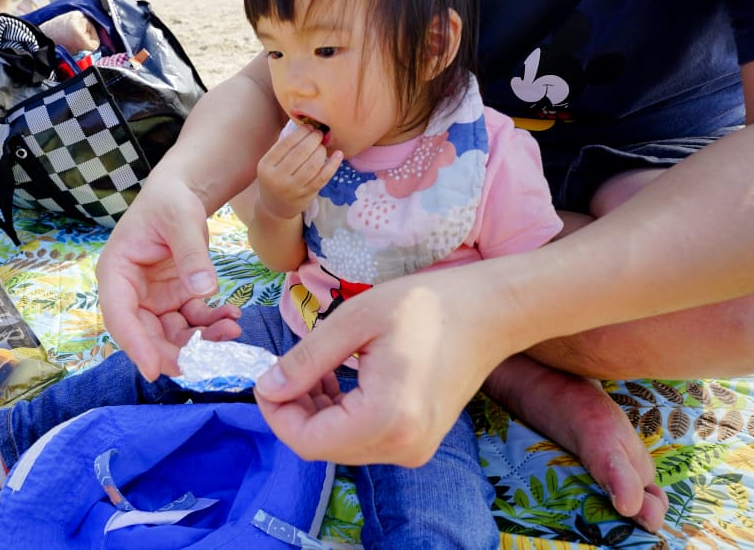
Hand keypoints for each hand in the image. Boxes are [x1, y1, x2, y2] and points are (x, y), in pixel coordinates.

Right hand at [96, 178, 241, 380]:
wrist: (181, 194)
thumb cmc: (170, 200)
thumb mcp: (181, 219)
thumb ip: (191, 253)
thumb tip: (204, 290)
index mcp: (116, 272)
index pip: (120, 316)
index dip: (136, 346)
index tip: (155, 371)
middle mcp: (131, 293)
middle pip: (147, 334)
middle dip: (176, 352)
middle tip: (208, 361)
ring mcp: (155, 299)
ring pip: (172, 334)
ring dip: (201, 340)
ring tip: (232, 330)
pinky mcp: (176, 299)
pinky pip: (192, 322)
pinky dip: (212, 325)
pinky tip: (233, 316)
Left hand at [254, 269, 509, 465]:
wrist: (490, 311)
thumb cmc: (427, 305)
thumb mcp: (355, 321)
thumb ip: (307, 360)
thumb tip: (268, 388)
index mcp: (387, 419)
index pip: (308, 441)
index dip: (276, 414)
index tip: (263, 379)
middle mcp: (403, 447)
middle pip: (323, 447)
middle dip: (295, 412)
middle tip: (285, 370)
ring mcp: (415, 448)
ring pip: (341, 446)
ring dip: (316, 414)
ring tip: (313, 370)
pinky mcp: (419, 441)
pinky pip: (364, 439)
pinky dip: (340, 416)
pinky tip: (337, 380)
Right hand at [256, 123, 341, 219]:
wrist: (275, 207)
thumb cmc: (275, 178)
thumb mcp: (271, 164)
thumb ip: (284, 147)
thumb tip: (306, 126)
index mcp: (266, 165)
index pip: (286, 143)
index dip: (301, 132)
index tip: (310, 127)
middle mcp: (277, 178)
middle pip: (300, 153)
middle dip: (314, 140)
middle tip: (320, 134)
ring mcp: (292, 188)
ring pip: (312, 165)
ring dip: (321, 151)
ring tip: (323, 146)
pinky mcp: (306, 195)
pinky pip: (322, 177)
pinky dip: (333, 165)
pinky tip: (339, 155)